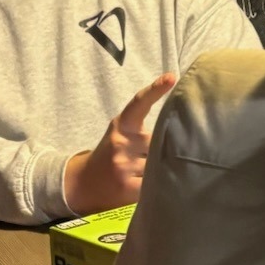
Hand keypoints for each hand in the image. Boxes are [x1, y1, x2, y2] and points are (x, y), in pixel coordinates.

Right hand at [63, 73, 177, 213]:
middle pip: (161, 143)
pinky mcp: (127, 187)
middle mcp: (122, 142)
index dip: (155, 90)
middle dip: (162, 151)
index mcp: (122, 125)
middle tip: (146, 159)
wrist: (82, 183)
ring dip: (159, 169)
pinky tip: (142, 186)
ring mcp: (123, 165)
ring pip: (161, 164)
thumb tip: (182, 129)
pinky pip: (156, 184)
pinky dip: (156, 186)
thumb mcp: (121, 134)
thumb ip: (144, 129)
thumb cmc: (111, 154)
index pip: (139, 104)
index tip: (171, 77)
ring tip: (141, 174)